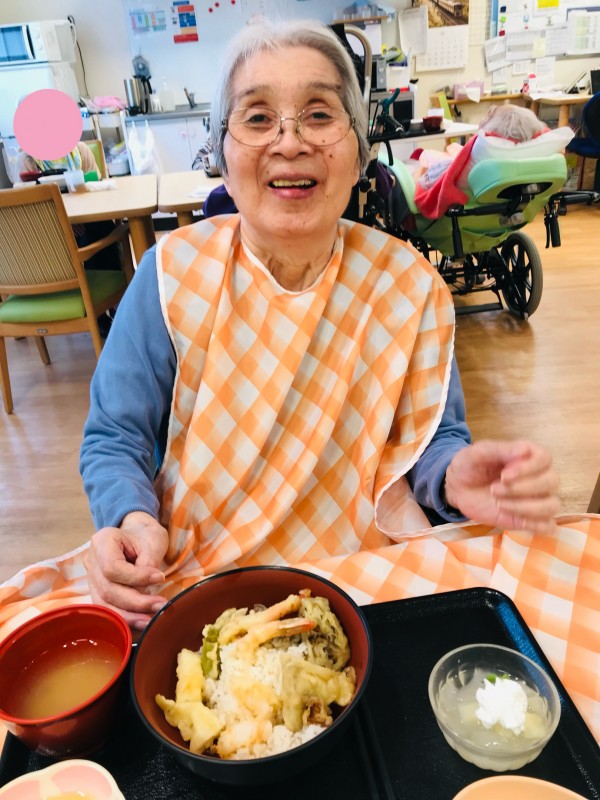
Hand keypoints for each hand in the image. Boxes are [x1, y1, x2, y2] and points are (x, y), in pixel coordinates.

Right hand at [84, 511, 168, 629]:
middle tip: (161, 605)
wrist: (138, 533)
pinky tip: (142, 622)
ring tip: (151, 620)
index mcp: (102, 542)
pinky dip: (125, 618)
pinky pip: (108, 610)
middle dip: (136, 602)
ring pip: (105, 605)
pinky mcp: (98, 592)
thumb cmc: (146, 535)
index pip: (112, 568)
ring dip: (130, 616)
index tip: (160, 577)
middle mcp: (92, 561)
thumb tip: (146, 591)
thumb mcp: (153, 541)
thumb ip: (148, 564)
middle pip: (108, 590)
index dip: (136, 578)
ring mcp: (92, 578)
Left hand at [444, 440, 559, 532]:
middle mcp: (539, 476)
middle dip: (521, 488)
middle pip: (550, 482)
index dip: (528, 468)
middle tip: (494, 489)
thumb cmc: (471, 465)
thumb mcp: (479, 452)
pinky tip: (515, 519)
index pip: (545, 459)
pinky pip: (548, 526)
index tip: (504, 475)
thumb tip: (525, 449)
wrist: (459, 488)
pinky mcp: (530, 519)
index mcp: (529, 456)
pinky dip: (536, 526)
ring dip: (525, 507)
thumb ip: (501, 449)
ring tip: (499, 503)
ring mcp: (537, 499)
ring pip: (551, 505)